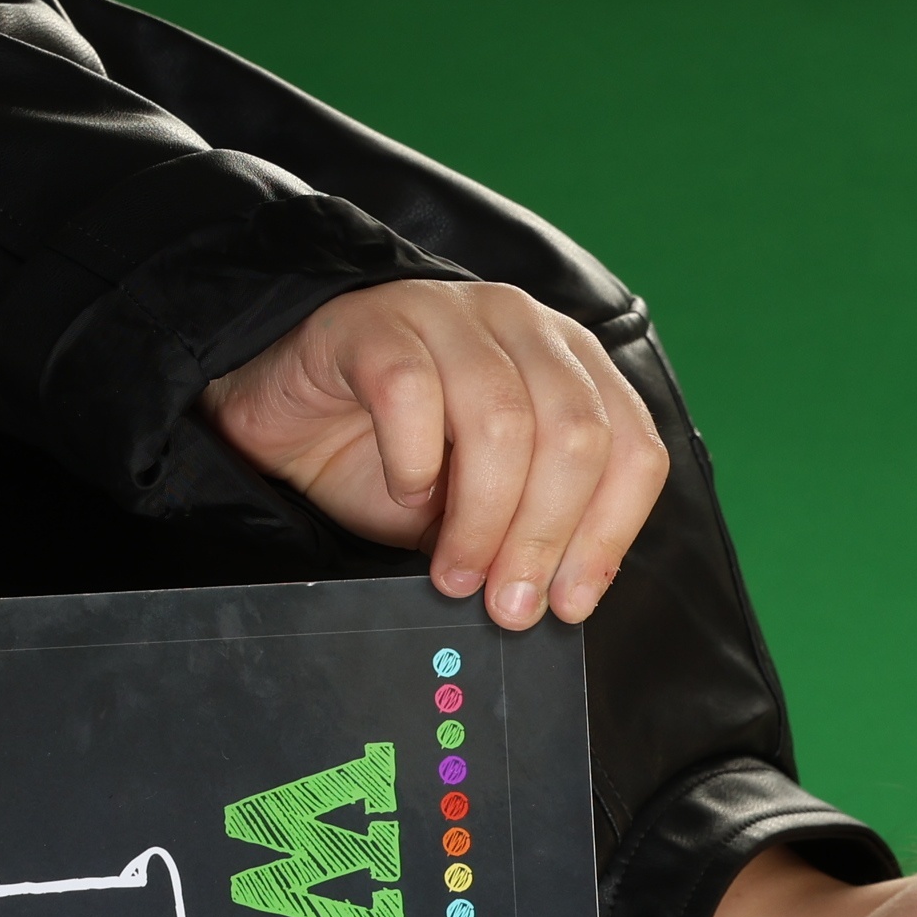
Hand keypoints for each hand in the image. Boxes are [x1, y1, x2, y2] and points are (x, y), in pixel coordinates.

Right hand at [201, 281, 670, 630]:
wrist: (285, 421)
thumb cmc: (388, 459)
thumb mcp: (477, 509)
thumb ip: (527, 535)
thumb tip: (558, 599)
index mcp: (569, 365)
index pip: (632, 445)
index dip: (608, 535)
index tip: (568, 603)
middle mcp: (523, 326)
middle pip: (576, 435)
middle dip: (544, 537)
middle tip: (505, 602)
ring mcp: (450, 313)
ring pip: (503, 421)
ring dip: (482, 519)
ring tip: (452, 572)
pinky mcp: (375, 322)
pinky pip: (412, 393)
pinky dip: (413, 463)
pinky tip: (404, 492)